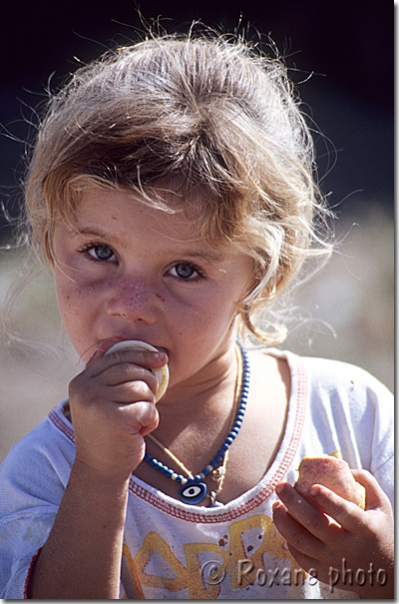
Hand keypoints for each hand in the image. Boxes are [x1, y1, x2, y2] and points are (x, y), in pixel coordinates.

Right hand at [68, 346, 167, 478]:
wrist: (101, 468)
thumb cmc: (107, 430)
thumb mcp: (100, 398)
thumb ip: (105, 373)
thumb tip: (114, 341)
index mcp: (81, 381)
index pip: (117, 356)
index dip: (141, 354)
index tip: (161, 358)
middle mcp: (86, 389)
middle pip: (133, 370)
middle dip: (149, 383)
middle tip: (147, 400)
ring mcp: (98, 404)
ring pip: (143, 389)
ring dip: (149, 405)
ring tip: (138, 419)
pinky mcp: (115, 419)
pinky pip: (148, 408)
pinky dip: (151, 420)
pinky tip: (140, 431)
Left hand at [272, 470, 393, 597]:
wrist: (384, 575)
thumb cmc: (380, 532)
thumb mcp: (381, 506)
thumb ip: (366, 483)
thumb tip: (343, 467)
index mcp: (365, 529)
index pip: (344, 513)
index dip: (327, 499)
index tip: (311, 486)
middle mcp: (347, 547)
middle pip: (314, 524)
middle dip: (292, 502)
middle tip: (280, 485)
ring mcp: (333, 561)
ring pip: (300, 541)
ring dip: (283, 521)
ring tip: (276, 504)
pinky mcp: (323, 573)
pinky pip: (299, 557)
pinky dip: (288, 539)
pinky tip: (284, 524)